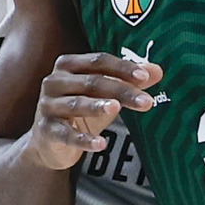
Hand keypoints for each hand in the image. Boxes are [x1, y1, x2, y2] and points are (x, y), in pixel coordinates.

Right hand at [21, 52, 155, 170]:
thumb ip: (129, 81)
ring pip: (76, 104)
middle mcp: (54, 82)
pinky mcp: (46, 131)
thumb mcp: (105, 95)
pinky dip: (83, 140)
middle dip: (120, 91)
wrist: (49, 143)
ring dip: (97, 106)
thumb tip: (158, 70)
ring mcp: (47, 106)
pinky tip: (101, 144)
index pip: (99, 61)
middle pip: (91, 82)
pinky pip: (66, 134)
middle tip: (146, 102)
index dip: (122, 68)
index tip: (145, 77)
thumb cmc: (80, 112)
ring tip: (116, 108)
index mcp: (68, 65)